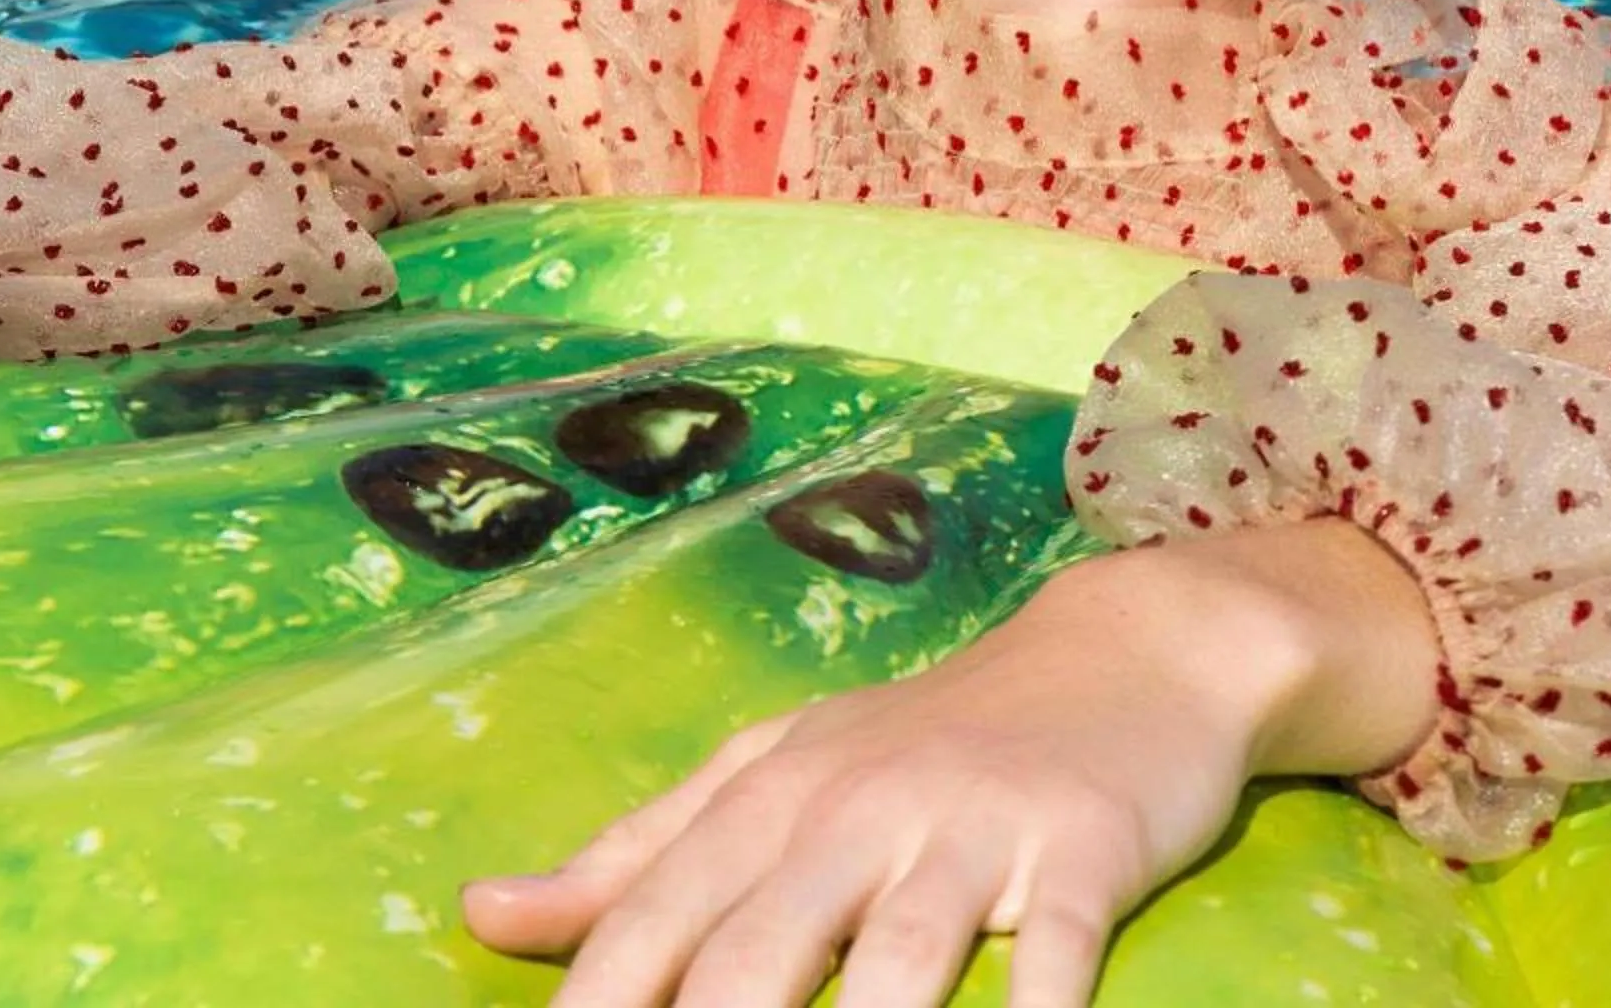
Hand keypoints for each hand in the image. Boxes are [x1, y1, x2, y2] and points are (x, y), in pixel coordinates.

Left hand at [460, 521, 1440, 1006]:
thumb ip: (638, 855)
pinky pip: (1055, 954)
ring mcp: (970, 827)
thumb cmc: (931, 734)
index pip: (650, 928)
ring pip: (897, 962)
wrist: (1128, 648)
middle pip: (751, 959)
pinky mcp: (1081, 847)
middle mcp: (855, 809)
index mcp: (767, 796)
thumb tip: (483, 913)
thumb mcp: (776, 770)